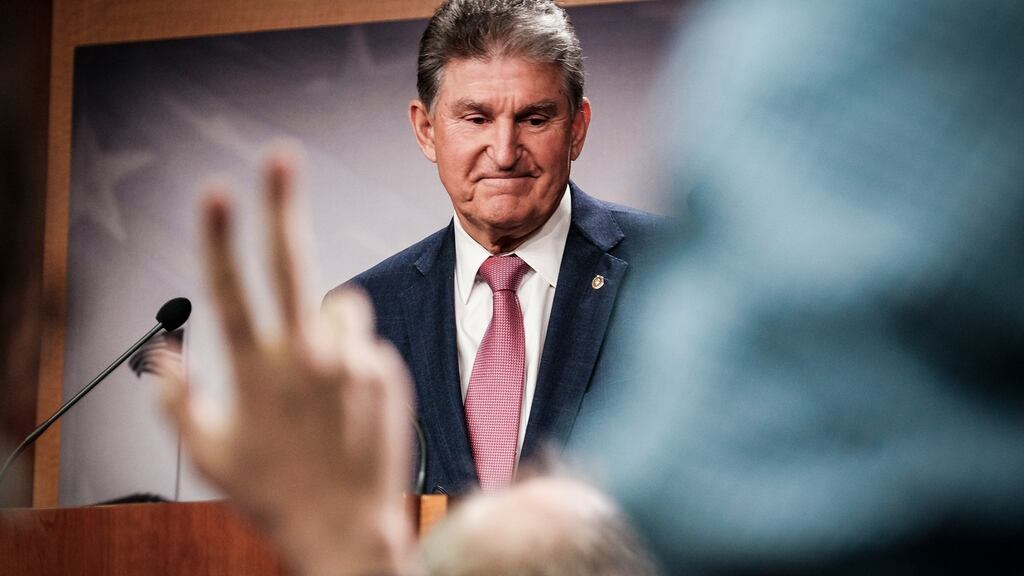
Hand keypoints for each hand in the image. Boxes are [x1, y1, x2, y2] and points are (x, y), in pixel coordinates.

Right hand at [159, 151, 416, 575]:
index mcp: (256, 369)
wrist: (345, 528)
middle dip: (281, 204)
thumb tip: (161, 358)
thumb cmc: (274, 494)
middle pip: (291, 262)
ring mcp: (350, 361)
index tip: (216, 191)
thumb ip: (178, 399)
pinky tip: (345, 399)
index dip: (218, 237)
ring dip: (325, 322)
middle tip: (279, 158)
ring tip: (318, 375)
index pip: (229, 289)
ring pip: (338, 306)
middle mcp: (305, 356)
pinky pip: (364, 342)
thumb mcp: (209, 454)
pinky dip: (352, 357)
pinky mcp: (385, 370)